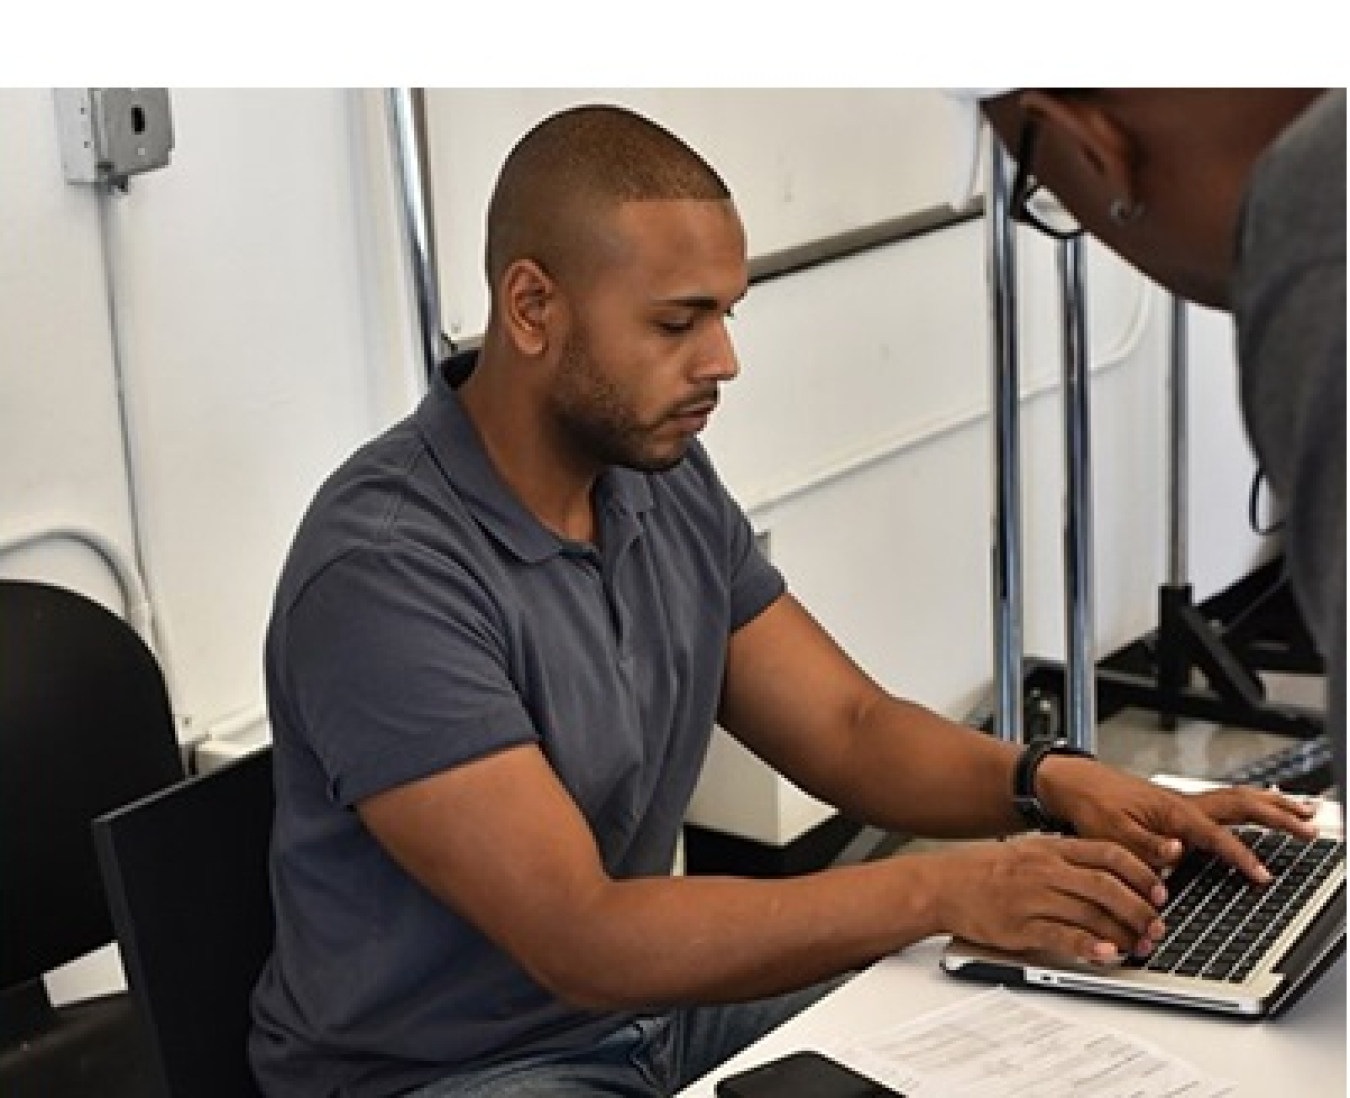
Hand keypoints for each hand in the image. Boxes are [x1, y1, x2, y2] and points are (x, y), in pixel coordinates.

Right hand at [926, 835, 1167, 962]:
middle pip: (1107, 885)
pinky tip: (1107, 954)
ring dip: (1123, 932)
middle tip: (1156, 926)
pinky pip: (1064, 935)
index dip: (1140, 873)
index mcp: (1049, 848)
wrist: (939, 885)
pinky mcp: (1020, 926)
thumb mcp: (1026, 853)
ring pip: (1092, 912)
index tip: (1160, 890)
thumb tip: (1110, 876)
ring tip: (1139, 946)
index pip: (1108, 853)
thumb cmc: (982, 871)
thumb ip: (1065, 861)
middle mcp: (1044, 869)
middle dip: (1140, 908)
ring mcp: (1032, 897)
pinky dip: (1091, 945)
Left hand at [1038, 757, 1321, 882]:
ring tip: (1304, 811)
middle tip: (1310, 829)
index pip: (1216, 836)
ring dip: (1272, 805)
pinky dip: (1251, 802)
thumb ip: (1144, 846)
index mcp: (1172, 811)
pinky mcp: (1179, 806)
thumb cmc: (1089, 804)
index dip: (1240, 857)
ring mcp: (1184, 802)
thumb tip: (1176, 854)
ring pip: (1237, 799)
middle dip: (1278, 817)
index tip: (1263, 876)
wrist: (1071, 781)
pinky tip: (1263, 804)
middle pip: (1241, 805)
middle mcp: (1183, 804)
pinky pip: (1225, 802)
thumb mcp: (1110, 832)